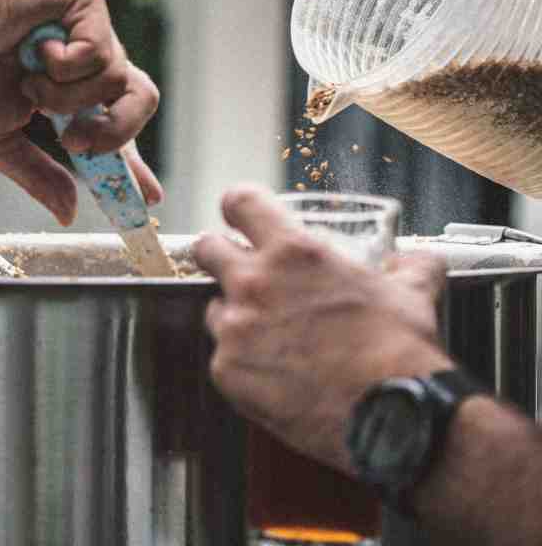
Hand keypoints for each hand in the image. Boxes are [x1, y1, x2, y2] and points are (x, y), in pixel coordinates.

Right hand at [0, 0, 161, 225]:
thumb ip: (38, 175)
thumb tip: (68, 213)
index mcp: (71, 93)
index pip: (116, 129)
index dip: (134, 163)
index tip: (150, 196)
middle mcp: (88, 61)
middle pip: (141, 101)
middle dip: (114, 132)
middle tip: (76, 143)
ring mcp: (89, 30)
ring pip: (118, 81)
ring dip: (67, 97)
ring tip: (29, 86)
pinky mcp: (86, 3)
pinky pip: (100, 52)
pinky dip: (64, 66)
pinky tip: (34, 51)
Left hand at [193, 185, 453, 473]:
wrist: (392, 417)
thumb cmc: (400, 354)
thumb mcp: (412, 293)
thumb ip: (408, 266)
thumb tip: (411, 262)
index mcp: (294, 252)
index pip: (240, 203)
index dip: (238, 209)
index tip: (240, 219)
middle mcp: (254, 283)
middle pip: (207, 249)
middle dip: (221, 257)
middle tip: (244, 276)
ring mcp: (235, 328)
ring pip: (215, 308)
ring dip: (237, 318)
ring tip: (275, 340)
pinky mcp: (226, 371)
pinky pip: (223, 357)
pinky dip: (244, 364)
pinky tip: (276, 375)